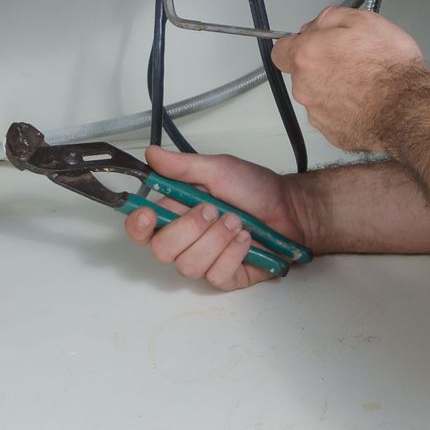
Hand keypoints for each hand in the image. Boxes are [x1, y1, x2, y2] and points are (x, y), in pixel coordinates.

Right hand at [123, 147, 308, 290]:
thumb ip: (184, 166)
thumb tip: (151, 154)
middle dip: (189, 228)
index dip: (138, 226)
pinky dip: (233, 253)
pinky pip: (216, 274)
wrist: (291, 208)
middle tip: (214, 210)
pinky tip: (246, 239)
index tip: (148, 214)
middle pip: (162, 250)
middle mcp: (185, 240)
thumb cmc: (255, 188)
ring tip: (237, 221)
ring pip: (188, 265)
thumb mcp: (220, 168)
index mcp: (177, 212)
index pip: (141, 228)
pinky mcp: (225, 276)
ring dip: (217, 239)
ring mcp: (204, 260)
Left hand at [272, 7, 425, 153]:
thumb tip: (318, 24)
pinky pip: (334, 117)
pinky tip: (368, 101)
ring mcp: (318, 114)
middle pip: (302, 73)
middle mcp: (305, 88)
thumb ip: (330, 17)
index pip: (280, 49)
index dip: (298, 43)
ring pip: (318, 96)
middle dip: (322, 66)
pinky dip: (346, 109)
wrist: (408, 109)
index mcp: (306, 57)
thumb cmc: (390, 67)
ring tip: (366, 82)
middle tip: (352, 60)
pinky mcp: (333, 134)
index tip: (314, 43)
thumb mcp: (364, 20)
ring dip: (334, 88)